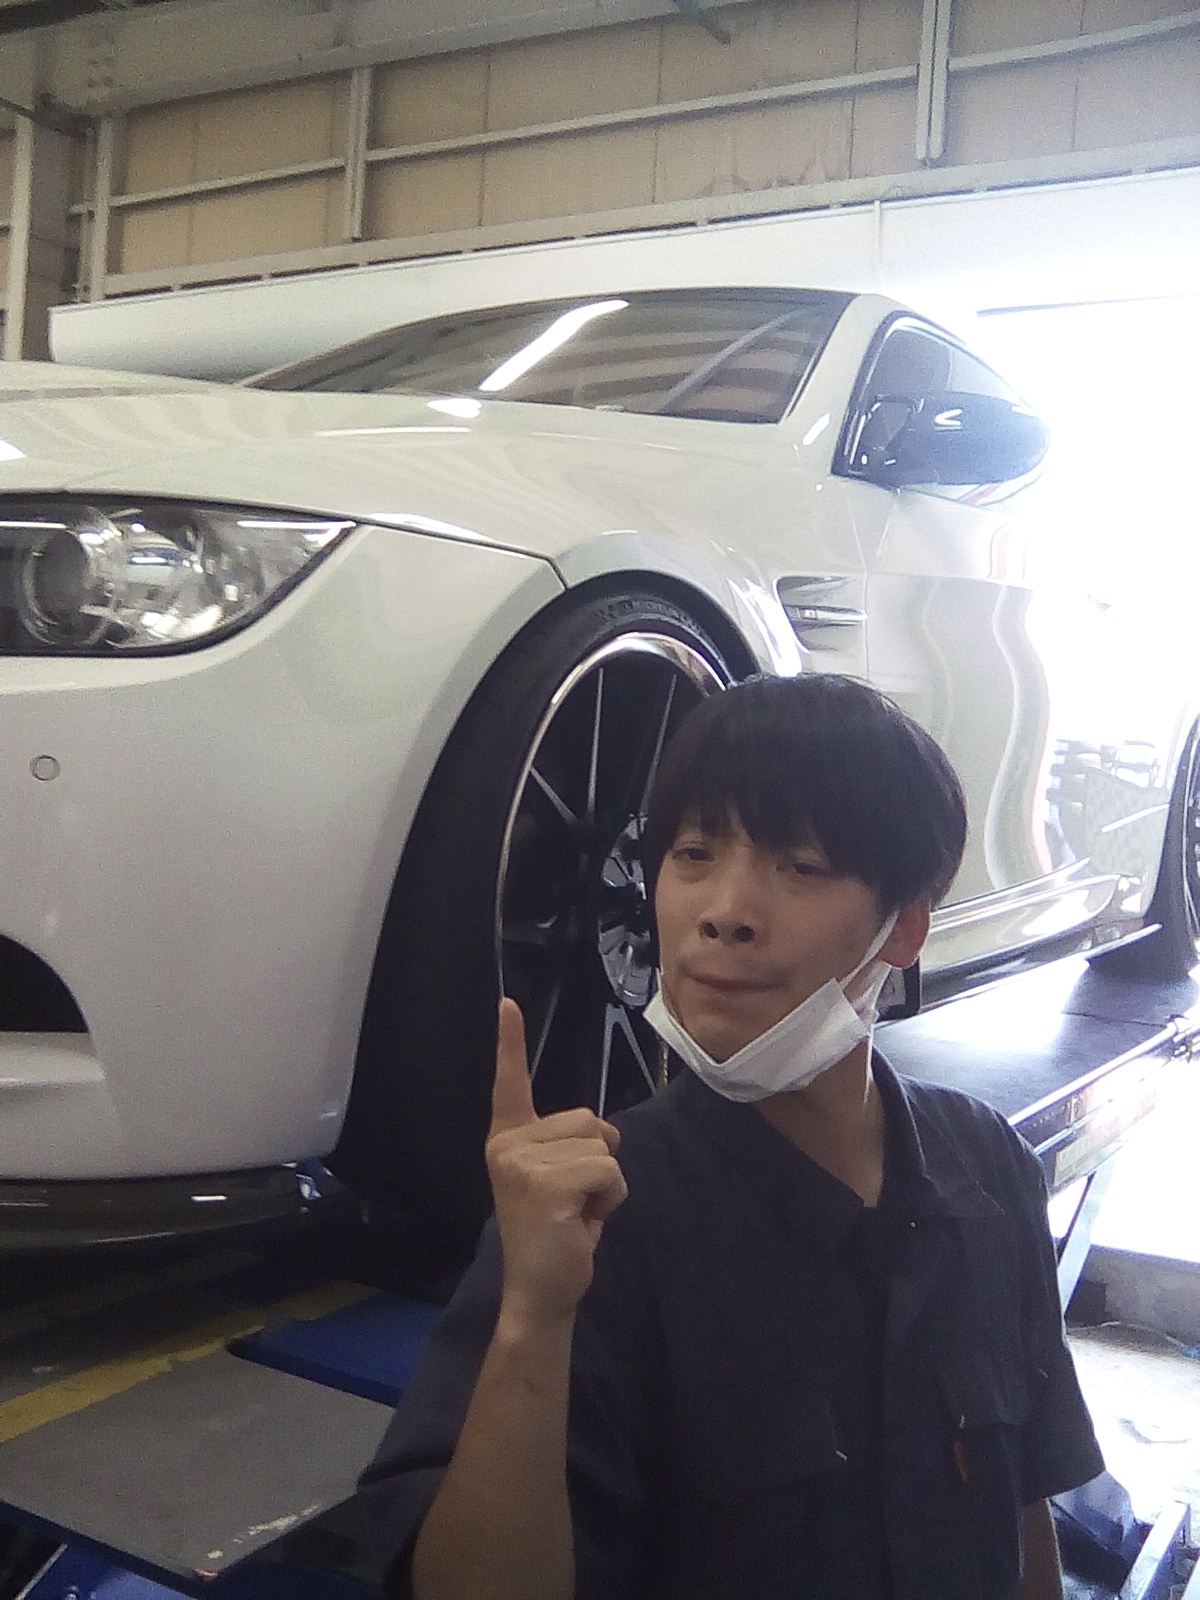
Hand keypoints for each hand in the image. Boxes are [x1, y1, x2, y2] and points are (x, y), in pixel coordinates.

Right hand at [486, 998, 627, 1326]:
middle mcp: (508, 1144)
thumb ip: (568, 1149)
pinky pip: (608, 1170)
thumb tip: (603, 1134)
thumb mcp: (557, 1180)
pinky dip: (610, 1199)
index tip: (508, 1003)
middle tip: (574, 1202)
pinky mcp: (545, 1184)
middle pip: (588, 1120)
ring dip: (606, 1183)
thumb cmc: (556, 1235)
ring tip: (578, 1213)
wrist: (540, 1292)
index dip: (509, 1042)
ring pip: (602, 1146)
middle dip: (598, 1159)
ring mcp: (523, 1163)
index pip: (510, 1082)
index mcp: (508, 1138)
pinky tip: (584, 1223)